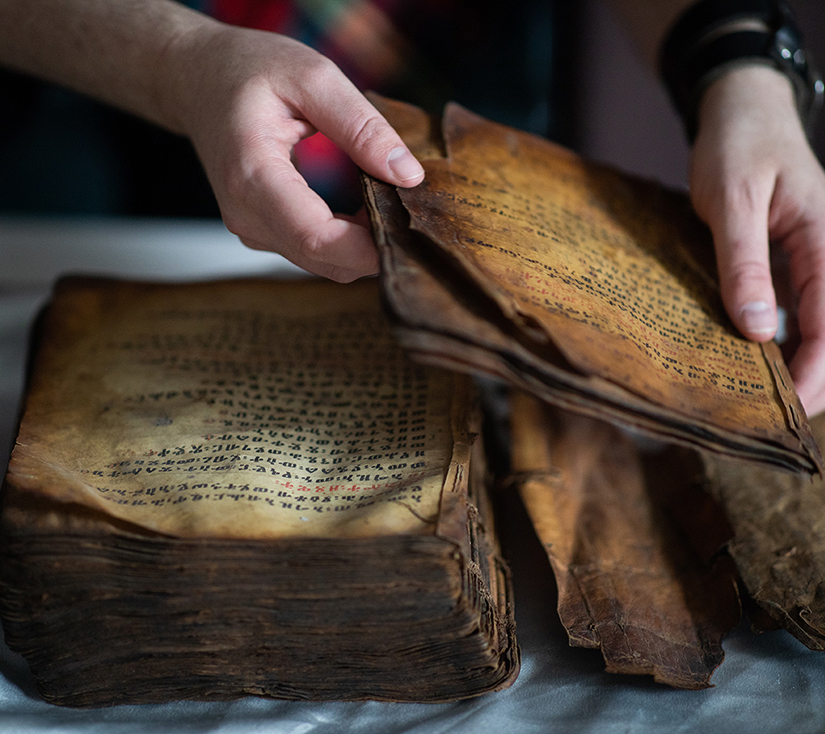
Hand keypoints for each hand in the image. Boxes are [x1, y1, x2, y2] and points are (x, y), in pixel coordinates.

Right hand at [163, 21, 423, 281]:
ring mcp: (251, 229)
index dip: (367, 248)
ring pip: (322, 262)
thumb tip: (408, 176)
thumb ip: (361, 127)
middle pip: (324, 259)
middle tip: (410, 210)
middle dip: (374, 247)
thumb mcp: (312, 78)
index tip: (410, 232)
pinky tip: (362, 206)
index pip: (315, 237)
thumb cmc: (247, 70)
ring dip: (361, 244)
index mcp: (253, 175)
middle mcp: (246, 215)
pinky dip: (346, 239)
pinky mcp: (263, 233)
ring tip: (386, 200)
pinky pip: (314, 252)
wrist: (196, 79)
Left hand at [689, 65, 824, 415]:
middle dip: (812, 378)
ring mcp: (809, 258)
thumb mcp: (732, 201)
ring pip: (815, 324)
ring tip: (763, 402)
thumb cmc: (737, 147)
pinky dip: (778, 338)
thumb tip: (757, 329)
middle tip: (775, 421)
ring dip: (796, 363)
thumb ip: (744, 262)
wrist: (740, 112)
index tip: (792, 410)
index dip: (817, 371)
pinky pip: (794, 308)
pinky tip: (753, 360)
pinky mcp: (788, 260)